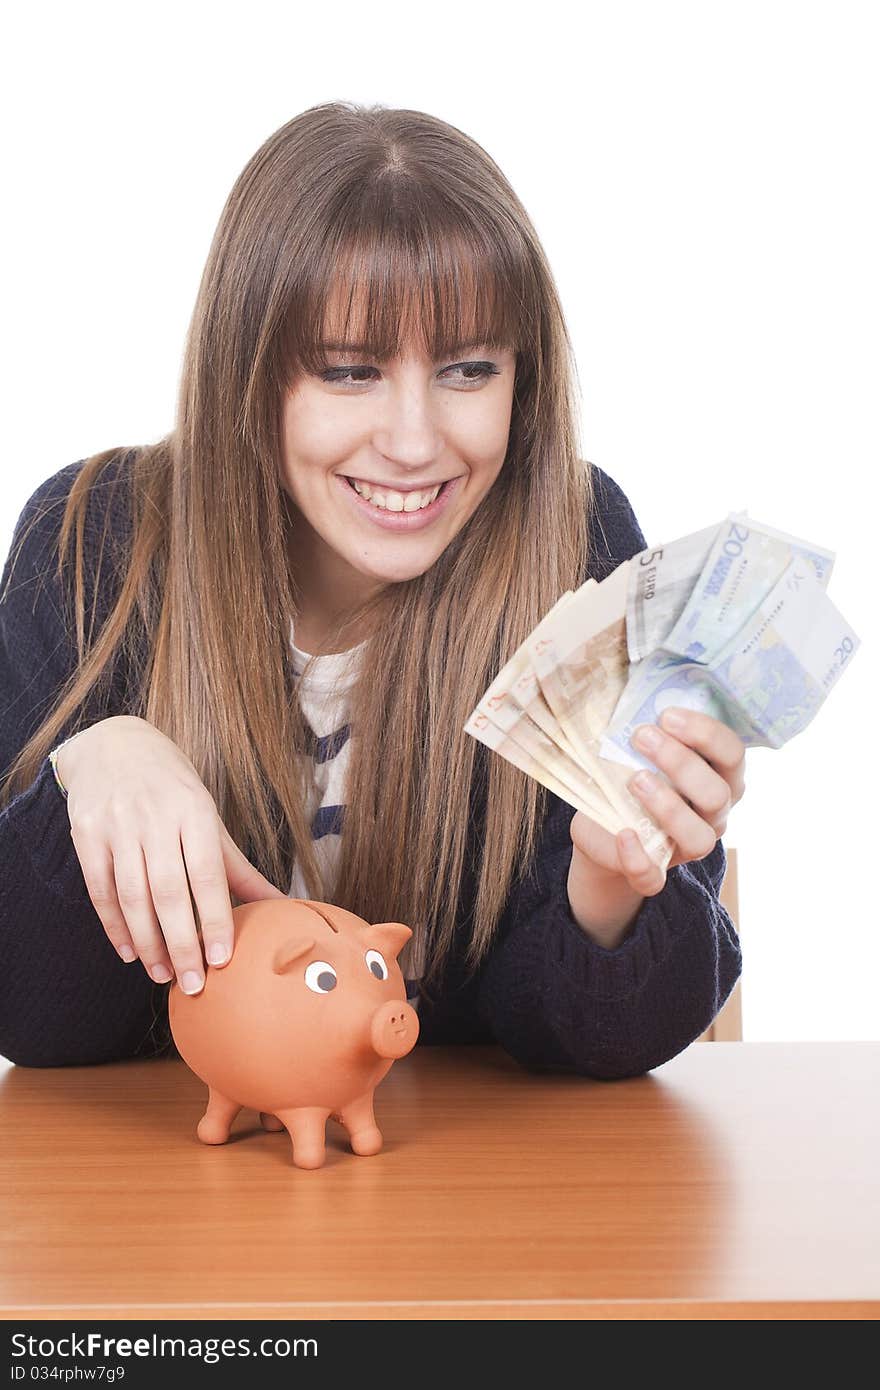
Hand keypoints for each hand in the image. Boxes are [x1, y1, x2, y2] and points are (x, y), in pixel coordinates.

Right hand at [58, 716, 287, 992]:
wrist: (114, 746)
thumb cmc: (173, 787)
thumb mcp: (209, 816)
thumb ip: (237, 866)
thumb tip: (281, 905)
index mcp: (194, 810)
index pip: (207, 873)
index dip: (215, 918)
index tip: (222, 958)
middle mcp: (155, 818)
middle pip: (169, 891)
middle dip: (182, 943)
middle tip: (194, 984)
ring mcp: (118, 826)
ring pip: (133, 896)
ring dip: (148, 942)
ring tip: (163, 975)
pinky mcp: (87, 835)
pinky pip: (101, 890)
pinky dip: (115, 925)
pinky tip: (130, 952)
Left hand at [570, 706, 746, 903]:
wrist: (602, 830)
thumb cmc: (629, 777)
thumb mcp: (637, 750)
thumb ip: (644, 726)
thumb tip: (622, 680)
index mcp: (718, 777)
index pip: (732, 753)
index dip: (706, 733)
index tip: (667, 715)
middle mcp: (713, 814)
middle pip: (717, 793)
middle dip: (681, 762)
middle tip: (642, 737)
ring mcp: (687, 847)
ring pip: (699, 837)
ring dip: (668, 806)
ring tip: (635, 779)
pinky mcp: (654, 873)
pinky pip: (655, 878)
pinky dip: (639, 859)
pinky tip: (624, 835)